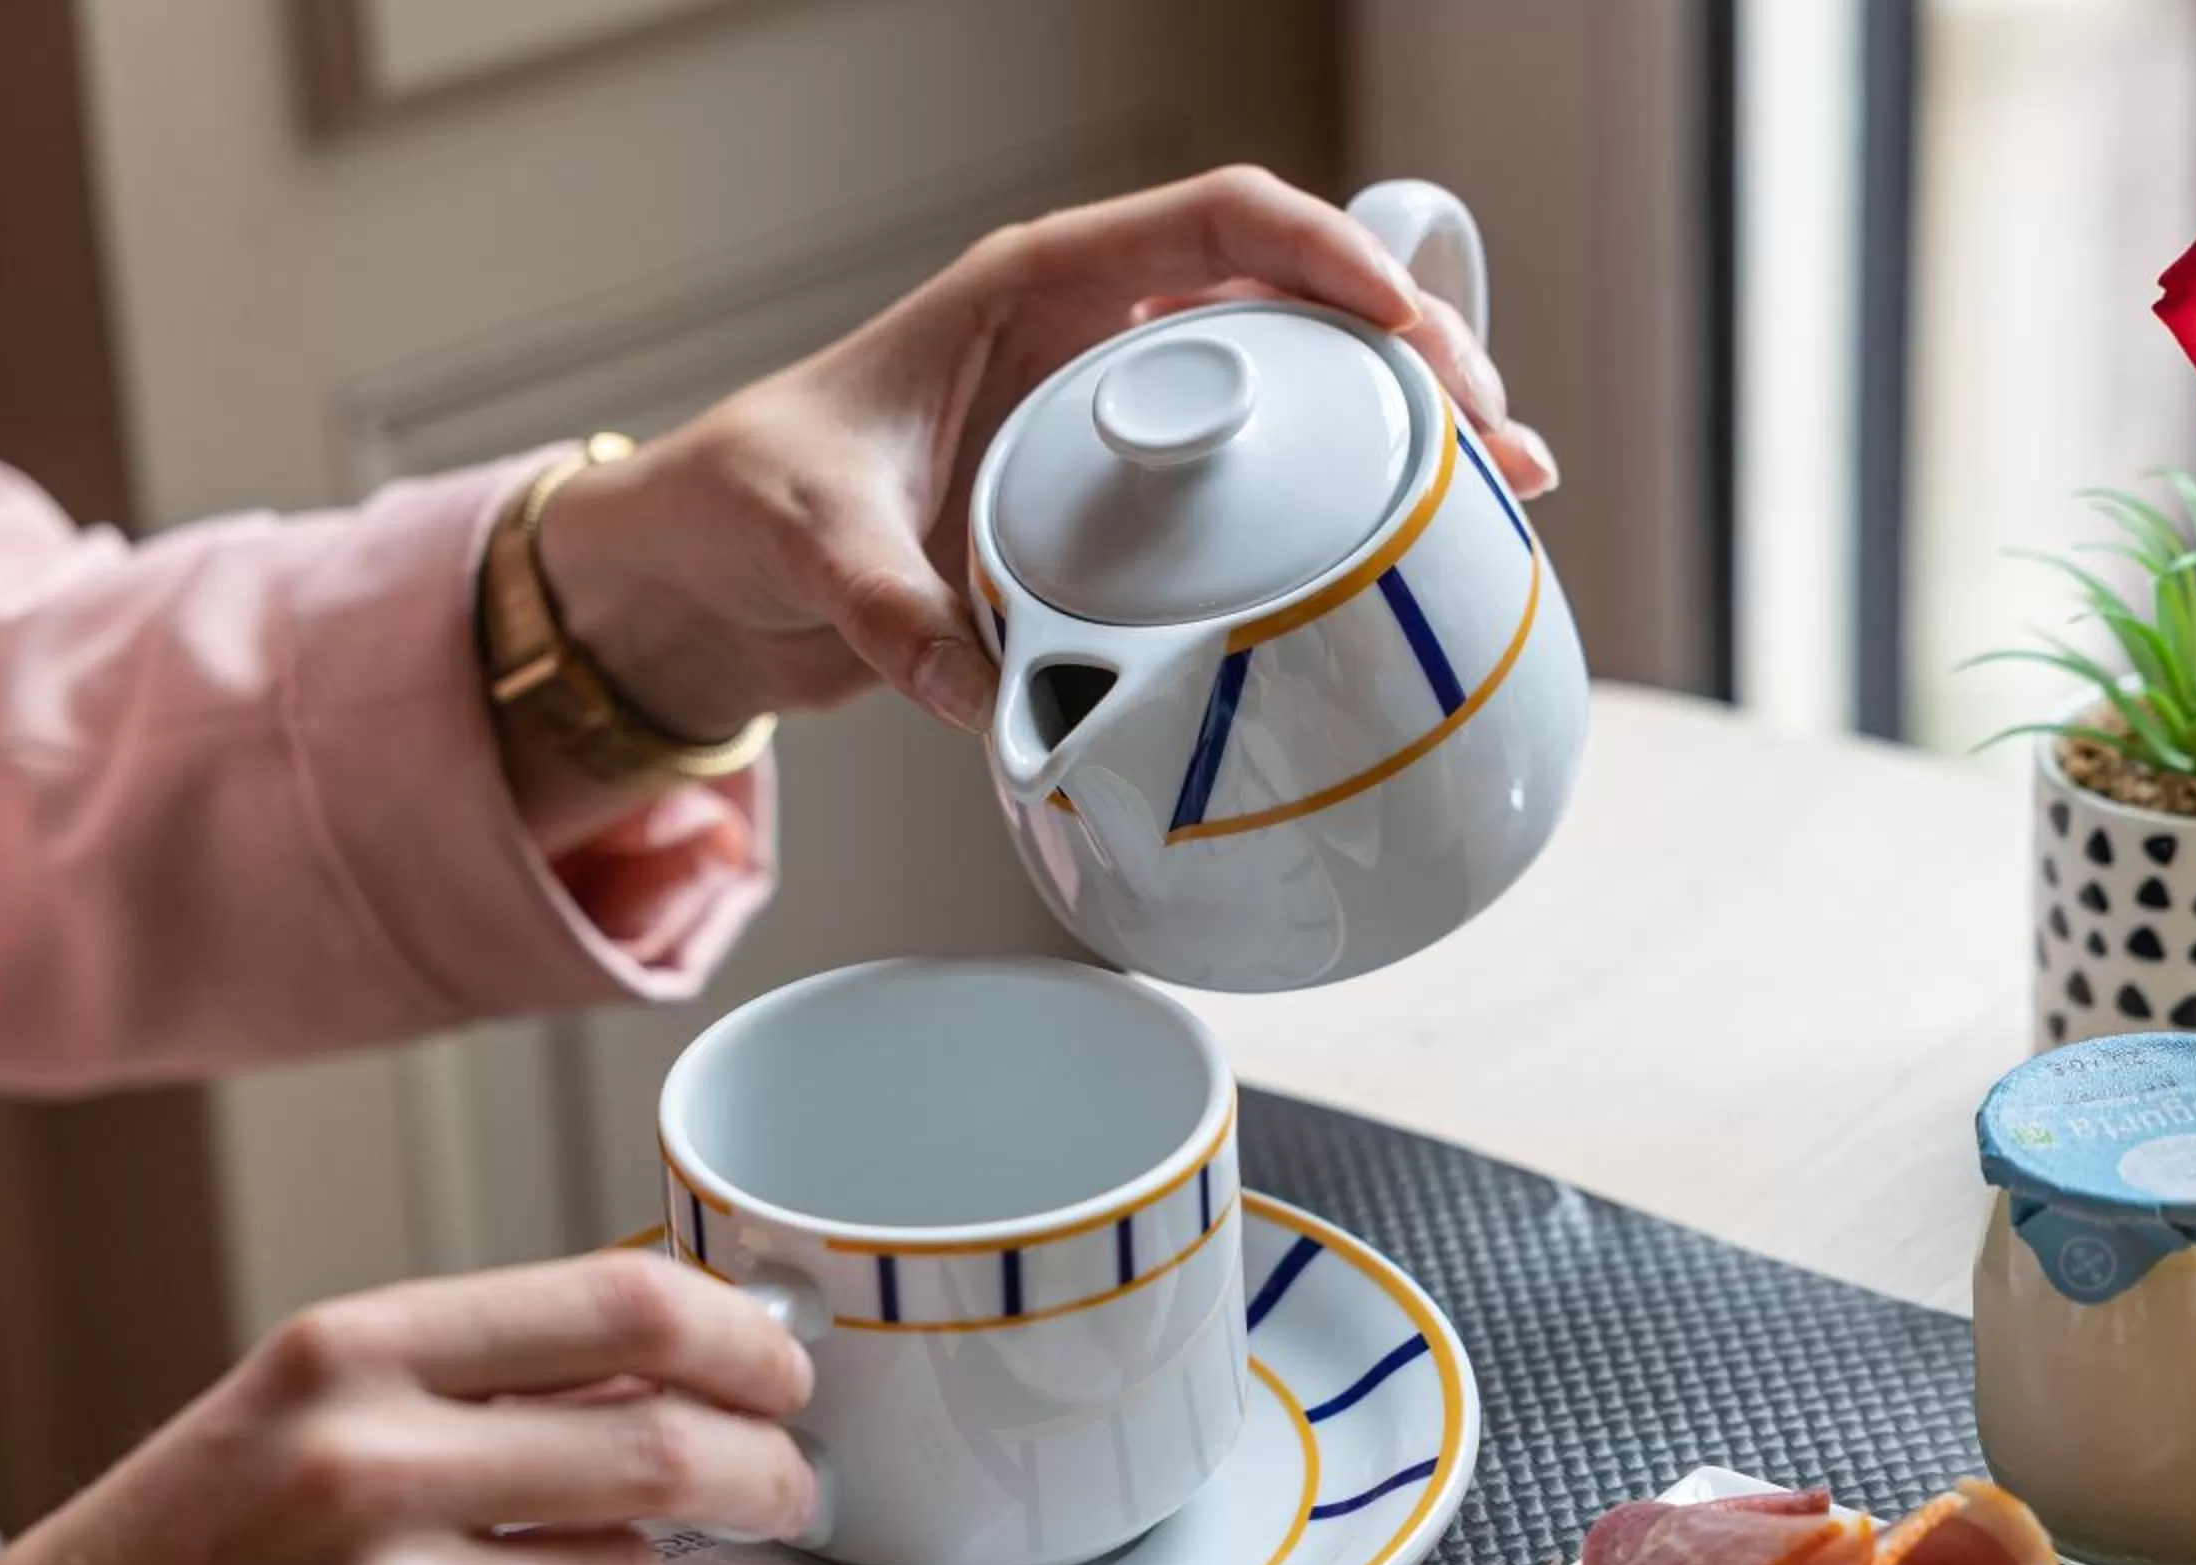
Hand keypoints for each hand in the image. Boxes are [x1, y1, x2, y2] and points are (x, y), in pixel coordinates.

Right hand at [0, 1252, 815, 1564]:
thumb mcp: (286, 1417)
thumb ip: (467, 1382)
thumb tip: (669, 1371)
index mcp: (346, 1354)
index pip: (621, 1310)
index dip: (738, 1337)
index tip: (781, 1369)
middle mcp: (377, 1468)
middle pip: (669, 1447)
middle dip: (766, 1470)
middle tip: (789, 1487)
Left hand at [539, 166, 1557, 736]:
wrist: (696, 571)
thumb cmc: (737, 499)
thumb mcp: (809, 540)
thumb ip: (896, 613)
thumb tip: (1005, 709)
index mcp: (1031, 292)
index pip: (1218, 224)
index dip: (1329, 257)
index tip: (1409, 328)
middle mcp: (1092, 345)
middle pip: (1296, 310)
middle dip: (1413, 359)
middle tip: (1493, 440)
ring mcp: (1113, 430)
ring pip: (1295, 399)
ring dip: (1395, 441)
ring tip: (1498, 498)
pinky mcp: (1115, 514)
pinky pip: (1248, 495)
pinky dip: (1329, 520)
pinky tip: (1396, 567)